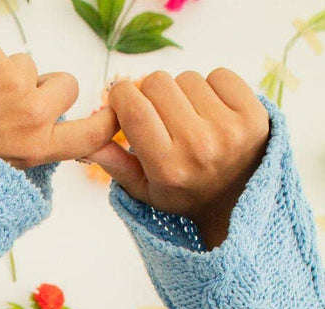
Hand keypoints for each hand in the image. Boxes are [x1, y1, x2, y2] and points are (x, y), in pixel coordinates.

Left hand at [0, 40, 118, 169]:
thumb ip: (30, 152)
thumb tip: (53, 134)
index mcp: (36, 149)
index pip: (92, 133)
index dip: (107, 121)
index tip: (113, 113)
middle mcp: (31, 114)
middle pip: (66, 85)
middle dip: (47, 89)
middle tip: (13, 106)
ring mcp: (12, 80)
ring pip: (28, 67)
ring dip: (7, 78)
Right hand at [89, 69, 270, 248]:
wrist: (237, 203)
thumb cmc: (185, 195)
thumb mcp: (145, 191)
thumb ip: (115, 164)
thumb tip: (85, 142)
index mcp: (167, 167)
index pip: (133, 105)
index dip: (123, 96)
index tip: (125, 103)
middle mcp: (198, 146)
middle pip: (158, 82)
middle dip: (152, 93)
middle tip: (160, 114)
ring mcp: (229, 129)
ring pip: (188, 78)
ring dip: (184, 93)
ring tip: (190, 120)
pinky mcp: (254, 114)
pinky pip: (220, 75)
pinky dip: (212, 88)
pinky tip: (212, 112)